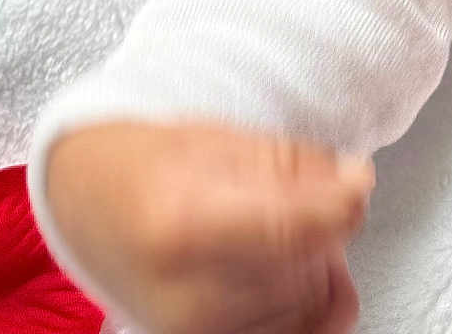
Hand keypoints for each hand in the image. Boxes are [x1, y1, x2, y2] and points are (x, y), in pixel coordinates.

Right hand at [44, 118, 374, 333]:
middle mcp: (187, 297)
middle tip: (293, 193)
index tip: (356, 179)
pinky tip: (289, 270)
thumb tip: (355, 184)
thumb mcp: (221, 138)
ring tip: (272, 229)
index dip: (341, 203)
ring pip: (308, 303)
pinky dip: (307, 301)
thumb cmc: (152, 166)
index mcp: (185, 225)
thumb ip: (294, 163)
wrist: (94, 208)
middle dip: (321, 225)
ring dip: (312, 264)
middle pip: (306, 265)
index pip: (293, 228)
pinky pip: (297, 332)